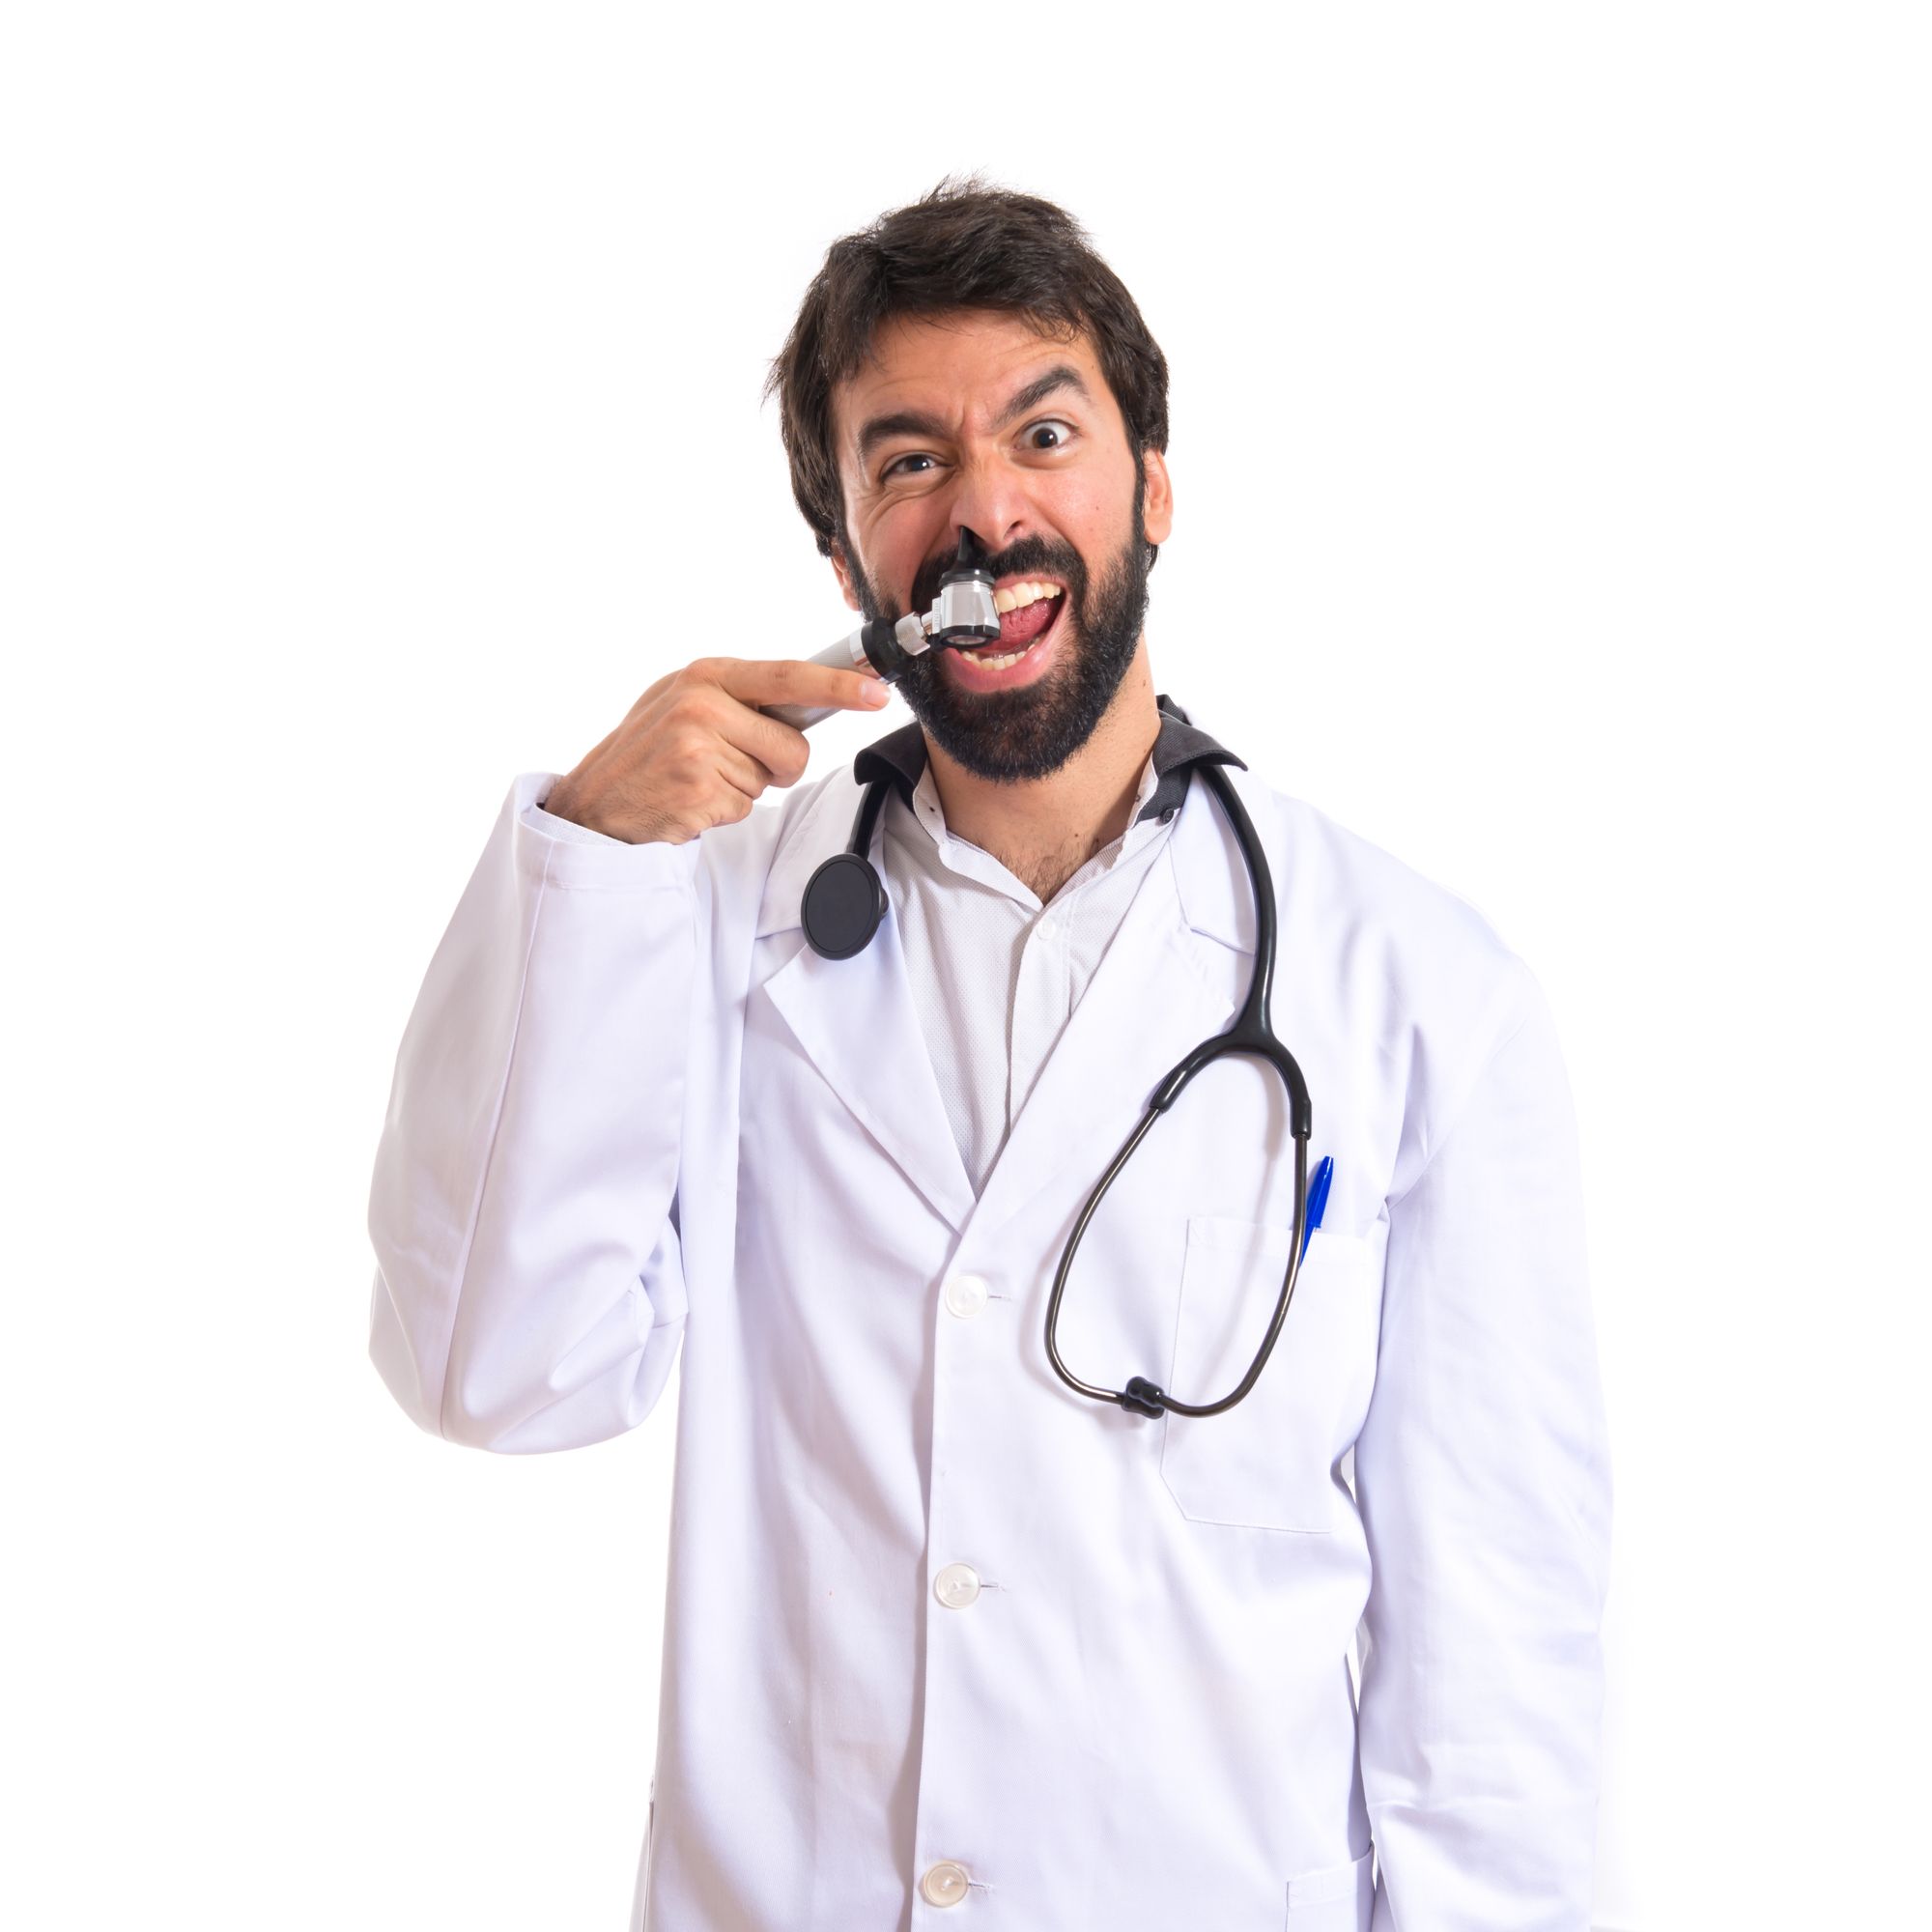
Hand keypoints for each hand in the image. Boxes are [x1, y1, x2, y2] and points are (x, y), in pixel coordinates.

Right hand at [541, 657, 890, 844]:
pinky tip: (690, 798)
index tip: (877, 692)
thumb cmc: (649, 750)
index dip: (838, 685)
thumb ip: (740, 697)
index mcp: (705, 676)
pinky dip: (725, 809)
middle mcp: (701, 706)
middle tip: (731, 761)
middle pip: (793, 746)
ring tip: (700, 778)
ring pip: (771, 780)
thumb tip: (815, 697)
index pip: (788, 676)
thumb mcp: (684, 701)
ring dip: (744, 787)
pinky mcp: (699, 792)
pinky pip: (746, 805)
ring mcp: (698, 750)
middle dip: (776, 764)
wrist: (596, 800)